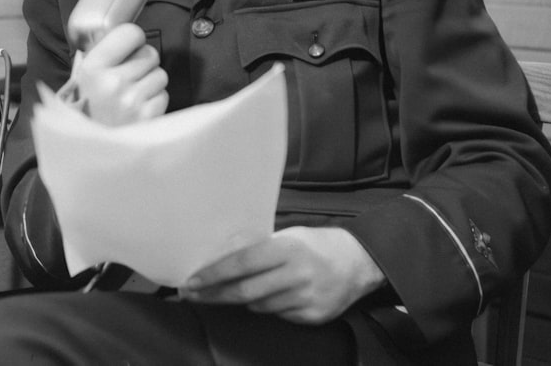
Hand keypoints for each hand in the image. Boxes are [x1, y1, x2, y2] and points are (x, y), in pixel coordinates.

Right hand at [74, 23, 168, 125]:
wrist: (90, 149)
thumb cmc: (87, 109)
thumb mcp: (82, 78)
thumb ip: (100, 54)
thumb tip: (123, 32)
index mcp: (93, 67)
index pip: (130, 33)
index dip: (134, 39)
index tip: (131, 46)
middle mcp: (113, 82)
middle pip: (150, 53)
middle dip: (144, 63)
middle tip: (130, 76)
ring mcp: (132, 100)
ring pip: (160, 74)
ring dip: (151, 83)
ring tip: (133, 94)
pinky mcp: (148, 116)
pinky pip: (164, 95)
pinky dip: (155, 101)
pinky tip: (139, 108)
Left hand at [180, 227, 386, 324]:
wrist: (358, 262)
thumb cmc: (316, 245)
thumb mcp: (288, 236)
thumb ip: (260, 248)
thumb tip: (222, 258)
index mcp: (286, 248)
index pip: (241, 263)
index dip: (213, 274)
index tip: (192, 282)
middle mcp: (295, 274)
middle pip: (244, 291)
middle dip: (214, 294)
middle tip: (192, 295)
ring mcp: (305, 298)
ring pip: (259, 305)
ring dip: (242, 299)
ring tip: (233, 290)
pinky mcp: (313, 316)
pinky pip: (278, 314)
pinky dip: (267, 306)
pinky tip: (271, 295)